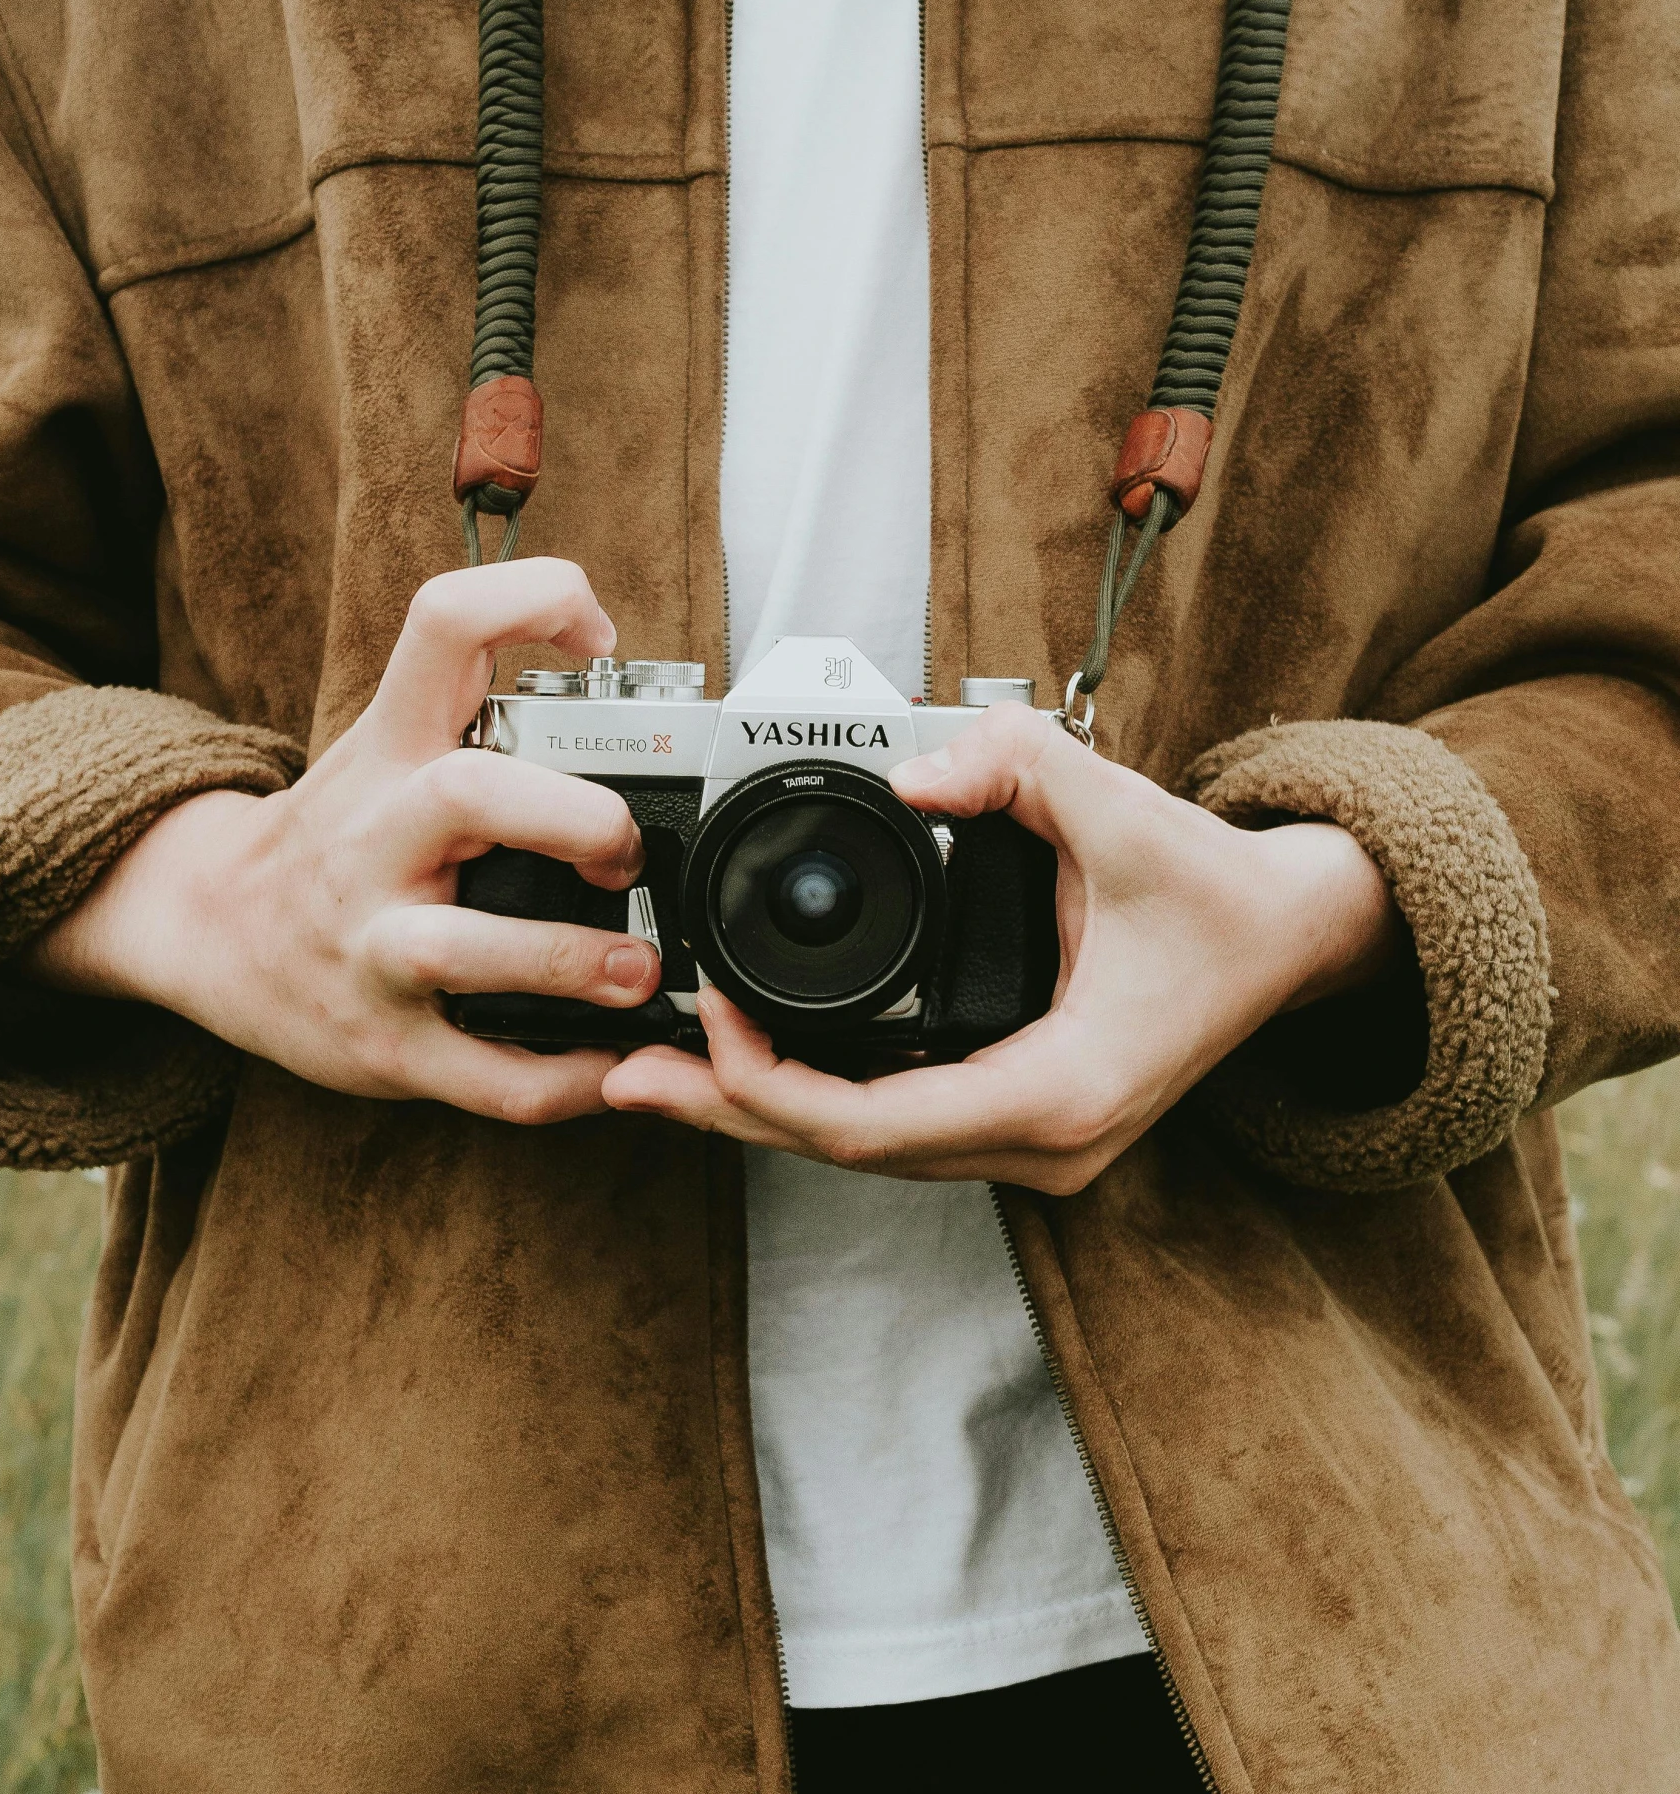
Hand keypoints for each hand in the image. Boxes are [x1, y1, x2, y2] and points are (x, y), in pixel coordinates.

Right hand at [28, 561, 662, 1123]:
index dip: (533, 601)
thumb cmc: (339, 834)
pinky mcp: (382, 1045)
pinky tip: (605, 1065)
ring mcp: (370, 946)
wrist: (209, 929)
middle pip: (466, 794)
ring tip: (636, 972)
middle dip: (571, 818)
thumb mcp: (387, 749)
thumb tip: (630, 698)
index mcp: (390, 748)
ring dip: (568, 962)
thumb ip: (485, 716)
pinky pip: (479, 1075)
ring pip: (458, 950)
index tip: (599, 637)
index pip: (445, 624)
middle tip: (625, 851)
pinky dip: (557, 1081)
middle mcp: (374, 836)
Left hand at [604, 702, 1401, 1191]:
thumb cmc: (1218, 896)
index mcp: (1059, 1089)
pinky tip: (759, 1068)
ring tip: (667, 1071)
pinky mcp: (1023, 1120)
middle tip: (628, 1077)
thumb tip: (916, 771)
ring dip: (766, 1111)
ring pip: (869, 1151)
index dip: (770, 1087)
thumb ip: (1018, 766)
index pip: (874, 1126)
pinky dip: (820, 1098)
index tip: (709, 1020)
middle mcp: (1042, 1142)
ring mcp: (1034, 1144)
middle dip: (734, 1112)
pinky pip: (899, 1127)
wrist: (1292, 939)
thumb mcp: (1127, 815)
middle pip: (850, 1154)